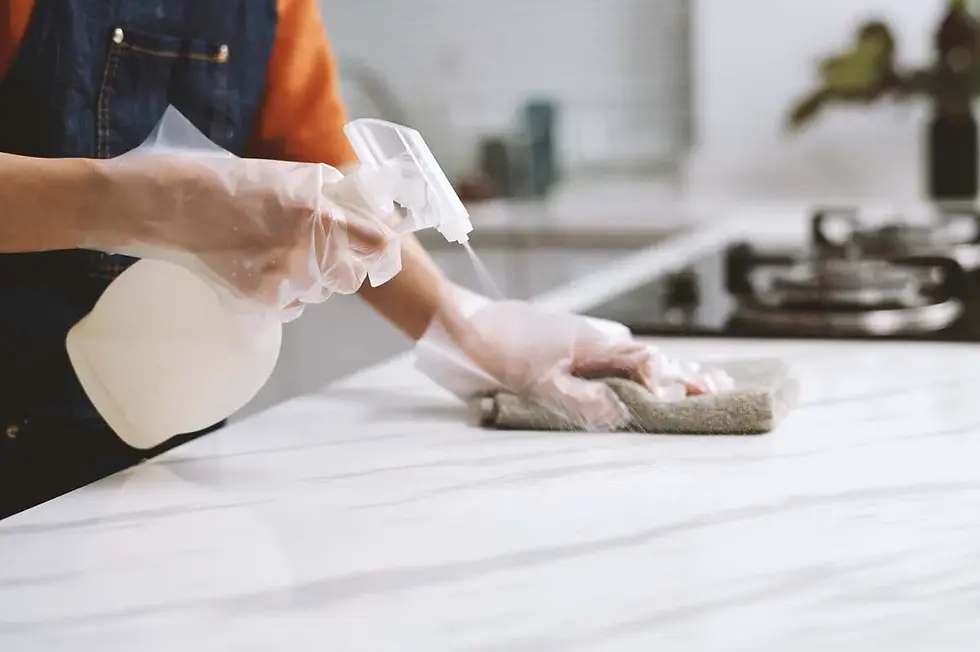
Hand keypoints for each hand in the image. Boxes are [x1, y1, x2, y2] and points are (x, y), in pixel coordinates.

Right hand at [88, 155, 392, 317]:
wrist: (158, 206)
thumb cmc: (214, 180)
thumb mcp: (275, 175)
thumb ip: (317, 196)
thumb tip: (349, 209)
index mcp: (315, 210)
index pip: (374, 240)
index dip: (380, 246)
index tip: (381, 246)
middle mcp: (306, 247)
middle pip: (349, 275)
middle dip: (343, 267)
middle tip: (326, 254)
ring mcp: (282, 277)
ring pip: (320, 292)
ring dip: (312, 281)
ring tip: (281, 257)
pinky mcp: (259, 299)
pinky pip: (293, 306)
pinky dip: (287, 295)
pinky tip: (264, 273)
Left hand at [446, 301, 705, 429]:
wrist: (467, 323)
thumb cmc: (500, 350)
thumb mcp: (538, 382)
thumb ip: (581, 399)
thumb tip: (624, 415)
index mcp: (596, 345)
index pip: (646, 363)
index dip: (668, 383)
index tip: (685, 401)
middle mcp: (599, 340)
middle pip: (652, 358)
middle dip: (687, 374)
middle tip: (723, 388)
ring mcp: (587, 341)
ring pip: (638, 357)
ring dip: (671, 370)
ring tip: (705, 380)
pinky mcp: (574, 346)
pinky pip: (619, 357)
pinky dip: (644, 368)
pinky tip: (652, 374)